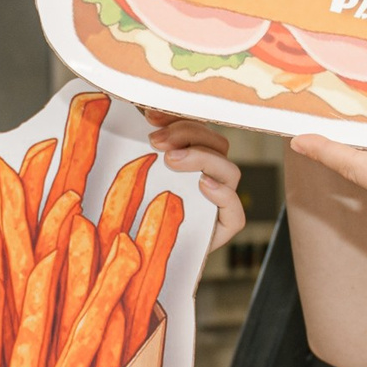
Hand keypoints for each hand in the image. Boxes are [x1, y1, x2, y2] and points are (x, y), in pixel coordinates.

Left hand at [143, 110, 244, 251]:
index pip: (201, 128)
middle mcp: (212, 176)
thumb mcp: (132, 173)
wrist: (134, 257)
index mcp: (195, 157)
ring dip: (202, 158)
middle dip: (188, 135)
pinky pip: (236, 213)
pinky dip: (223, 195)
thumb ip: (140, 144)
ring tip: (171, 160)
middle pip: (218, 144)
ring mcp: (220, 202)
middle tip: (156, 141)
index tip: (151, 116)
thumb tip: (136, 110)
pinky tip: (203, 185)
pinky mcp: (223, 228)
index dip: (181, 117)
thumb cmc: (130, 212)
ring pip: (229, 171)